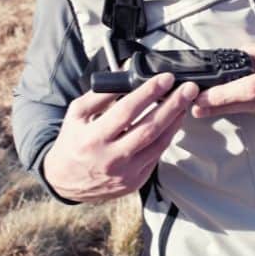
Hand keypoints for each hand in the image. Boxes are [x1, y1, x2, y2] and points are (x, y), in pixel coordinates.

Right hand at [44, 73, 198, 201]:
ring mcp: (126, 173)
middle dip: (172, 106)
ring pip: (158, 144)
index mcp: (94, 138)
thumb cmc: (73, 142)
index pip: (126, 112)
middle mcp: (111, 158)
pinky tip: (174, 122)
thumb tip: (124, 74)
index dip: (148, 93)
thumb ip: (100, 94)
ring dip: (175, 121)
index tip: (165, 79)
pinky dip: (167, 137)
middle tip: (188, 89)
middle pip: (149, 128)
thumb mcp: (77, 114)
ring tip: (185, 102)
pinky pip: (156, 156)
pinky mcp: (135, 182)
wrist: (65, 181)